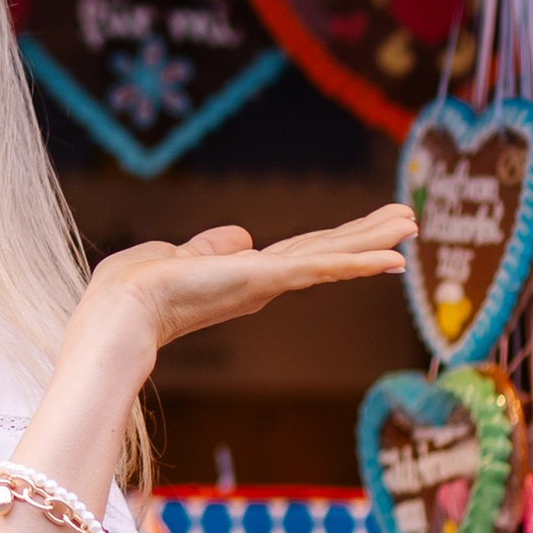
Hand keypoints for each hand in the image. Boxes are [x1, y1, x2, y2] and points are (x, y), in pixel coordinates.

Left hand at [79, 203, 415, 366]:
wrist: (121, 313)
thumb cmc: (135, 289)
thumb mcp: (177, 256)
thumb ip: (210, 246)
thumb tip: (242, 237)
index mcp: (243, 276)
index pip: (299, 254)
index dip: (334, 242)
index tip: (365, 232)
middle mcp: (262, 283)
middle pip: (324, 252)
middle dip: (366, 237)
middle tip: (409, 219)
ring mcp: (267, 283)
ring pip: (331, 256)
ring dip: (373, 242)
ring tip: (411, 224)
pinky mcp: (266, 280)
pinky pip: (321, 268)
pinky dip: (357, 262)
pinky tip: (392, 257)